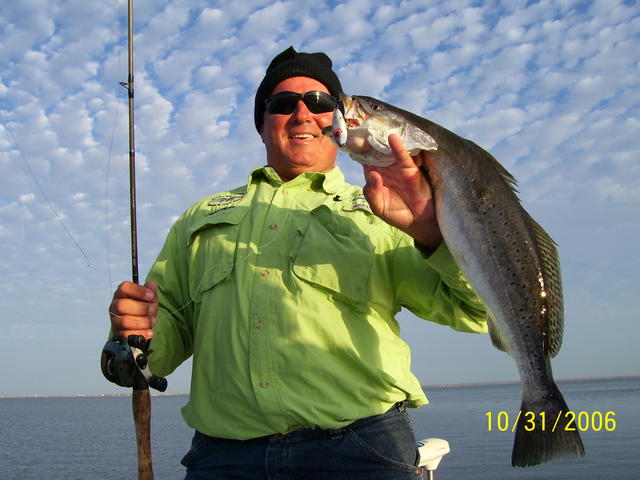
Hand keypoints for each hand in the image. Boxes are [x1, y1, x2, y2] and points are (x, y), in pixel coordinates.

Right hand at [109, 281, 157, 339]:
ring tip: (152, 321)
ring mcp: (115, 320)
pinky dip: (140, 333)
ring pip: (124, 321)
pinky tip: (149, 332)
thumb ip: (151, 291)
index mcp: (122, 294)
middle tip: (152, 310)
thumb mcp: (150, 298)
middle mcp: (115, 306)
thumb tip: (151, 284)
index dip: (138, 291)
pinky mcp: (118, 333)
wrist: (141, 325)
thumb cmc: (144, 308)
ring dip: (143, 322)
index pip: (124, 288)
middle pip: (122, 305)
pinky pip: (126, 335)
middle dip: (141, 308)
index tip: (151, 296)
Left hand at [362, 134, 441, 250]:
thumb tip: (373, 174)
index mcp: (373, 174)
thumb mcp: (378, 207)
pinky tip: (392, 138)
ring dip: (383, 140)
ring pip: (388, 150)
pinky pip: (404, 157)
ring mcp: (397, 167)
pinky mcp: (410, 169)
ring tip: (375, 126)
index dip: (357, 149)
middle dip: (369, 139)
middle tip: (361, 124)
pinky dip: (398, 147)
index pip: (364, 158)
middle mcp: (385, 168)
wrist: (417, 221)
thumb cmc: (395, 213)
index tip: (350, 136)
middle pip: (375, 150)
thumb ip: (372, 193)